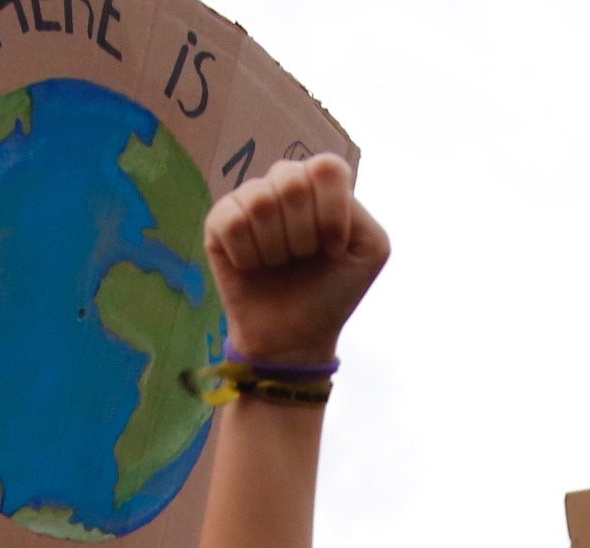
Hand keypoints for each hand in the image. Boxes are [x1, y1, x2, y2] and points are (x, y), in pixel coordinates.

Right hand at [202, 153, 388, 369]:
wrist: (294, 337)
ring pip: (260, 202)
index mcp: (322, 186)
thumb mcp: (370, 251)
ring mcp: (250, 199)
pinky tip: (252, 266)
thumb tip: (315, 196)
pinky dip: (246, 255)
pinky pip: (231, 221)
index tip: (333, 250)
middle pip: (290, 180)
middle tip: (302, 259)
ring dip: (274, 248)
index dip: (330, 212)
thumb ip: (360, 210)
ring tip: (278, 264)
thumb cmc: (333, 292)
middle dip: (302, 234)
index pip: (326, 168)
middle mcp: (285, 184)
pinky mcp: (219, 221)